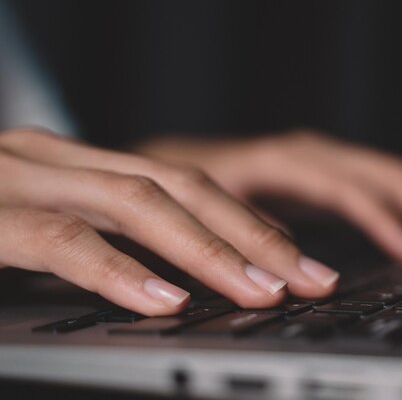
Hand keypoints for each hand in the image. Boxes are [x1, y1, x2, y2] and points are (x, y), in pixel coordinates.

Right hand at [0, 129, 340, 315]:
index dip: (249, 222)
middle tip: (312, 278)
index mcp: (81, 164)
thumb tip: (179, 277)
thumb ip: (107, 239)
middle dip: (254, 234)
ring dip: (208, 249)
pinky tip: (167, 301)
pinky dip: (117, 271)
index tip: (299, 261)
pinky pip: (57, 239)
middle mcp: (59, 159)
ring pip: (135, 203)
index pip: (187, 184)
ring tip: (263, 290)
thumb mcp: (47, 221)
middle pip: (181, 187)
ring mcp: (17, 177)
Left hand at [137, 130, 401, 264]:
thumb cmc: (185, 188)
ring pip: (384, 177)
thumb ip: (250, 230)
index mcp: (278, 159)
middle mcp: (305, 154)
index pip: (343, 186)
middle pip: (381, 173)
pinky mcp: (321, 177)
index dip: (381, 220)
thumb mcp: (207, 209)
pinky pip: (372, 188)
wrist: (169, 167)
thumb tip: (297, 264)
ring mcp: (317, 162)